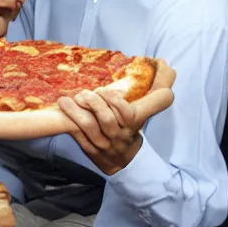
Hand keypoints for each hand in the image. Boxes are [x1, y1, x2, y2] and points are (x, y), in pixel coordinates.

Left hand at [59, 59, 175, 175]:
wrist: (122, 163)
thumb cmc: (129, 130)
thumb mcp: (142, 113)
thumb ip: (151, 92)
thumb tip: (163, 63)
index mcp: (135, 122)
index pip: (138, 109)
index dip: (130, 98)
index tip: (115, 89)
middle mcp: (120, 134)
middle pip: (107, 118)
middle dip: (94, 102)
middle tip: (85, 93)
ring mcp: (104, 144)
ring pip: (89, 126)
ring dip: (76, 111)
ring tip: (66, 100)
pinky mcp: (90, 149)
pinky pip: (77, 135)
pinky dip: (69, 121)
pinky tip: (63, 109)